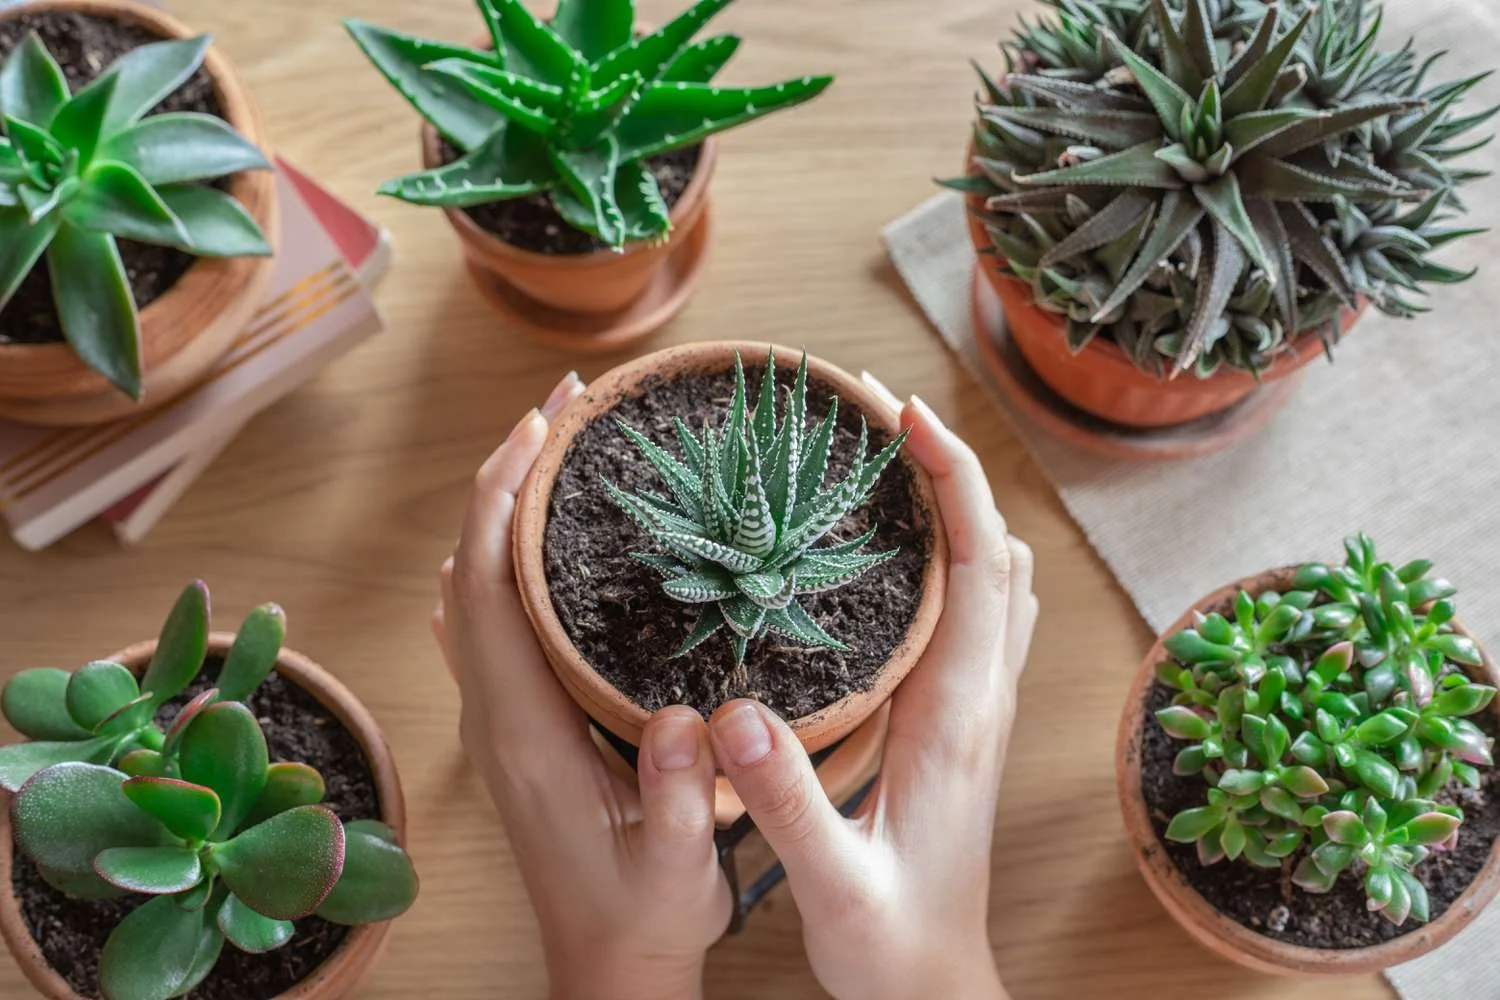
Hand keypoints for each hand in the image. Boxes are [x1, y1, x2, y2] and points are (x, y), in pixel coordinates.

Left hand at [433, 374, 730, 999]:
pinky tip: (535, 538)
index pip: (488, 589)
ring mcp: (500, 716)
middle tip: (566, 405)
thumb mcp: (674, 866)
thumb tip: (686, 717)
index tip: (542, 424)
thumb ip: (676, 797)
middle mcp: (494, 712)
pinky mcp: (520, 723)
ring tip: (559, 445)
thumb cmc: (645, 915)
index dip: (505, 499)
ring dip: (507, 510)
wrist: (609, 966)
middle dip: (508, 476)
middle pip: (474, 567)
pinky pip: (495, 620)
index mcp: (522, 731)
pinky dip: (508, 558)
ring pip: (480, 588)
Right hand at [706, 396, 1036, 999]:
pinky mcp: (960, 723)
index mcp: (958, 714)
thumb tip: (732, 714)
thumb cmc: (891, 947)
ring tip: (882, 460)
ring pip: (993, 574)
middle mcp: (980, 695)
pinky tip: (893, 554)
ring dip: (953, 504)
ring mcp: (976, 707)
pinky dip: (950, 553)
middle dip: (946, 464)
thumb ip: (787, 803)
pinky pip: (975, 612)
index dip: (951, 476)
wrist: (934, 991)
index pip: (978, 561)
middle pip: (993, 544)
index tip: (902, 413)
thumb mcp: (834, 886)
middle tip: (872, 414)